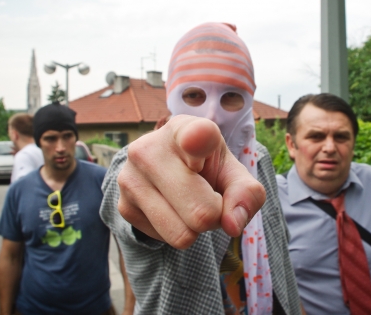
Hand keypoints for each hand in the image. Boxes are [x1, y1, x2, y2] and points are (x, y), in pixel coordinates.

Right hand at [117, 115, 265, 248]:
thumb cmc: (207, 166)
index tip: (196, 139)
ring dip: (195, 228)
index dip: (198, 140)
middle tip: (208, 196)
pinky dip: (177, 230)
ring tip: (190, 203)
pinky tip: (172, 208)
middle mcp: (150, 148)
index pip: (195, 136)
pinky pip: (166, 240)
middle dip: (215, 215)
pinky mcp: (123, 206)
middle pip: (202, 213)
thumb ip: (247, 194)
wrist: (167, 169)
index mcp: (185, 129)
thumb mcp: (233, 172)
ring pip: (182, 234)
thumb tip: (232, 226)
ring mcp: (131, 177)